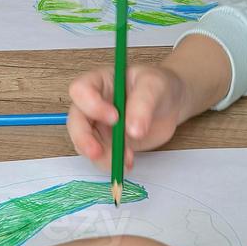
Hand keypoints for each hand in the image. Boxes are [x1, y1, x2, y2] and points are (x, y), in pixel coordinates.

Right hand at [68, 64, 187, 170]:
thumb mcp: (154, 85)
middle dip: (83, 138)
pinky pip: (101, 156)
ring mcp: (98, 125)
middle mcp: (93, 104)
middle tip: (97, 152)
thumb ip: (142, 104)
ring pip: (85, 143)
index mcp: (99, 82)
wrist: (171, 105)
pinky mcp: (107, 143)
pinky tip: (128, 162)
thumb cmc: (160, 87)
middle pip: (75, 120)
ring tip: (126, 159)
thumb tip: (133, 130)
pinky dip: (111, 163)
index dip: (91, 105)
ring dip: (101, 156)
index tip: (115, 117)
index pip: (80, 90)